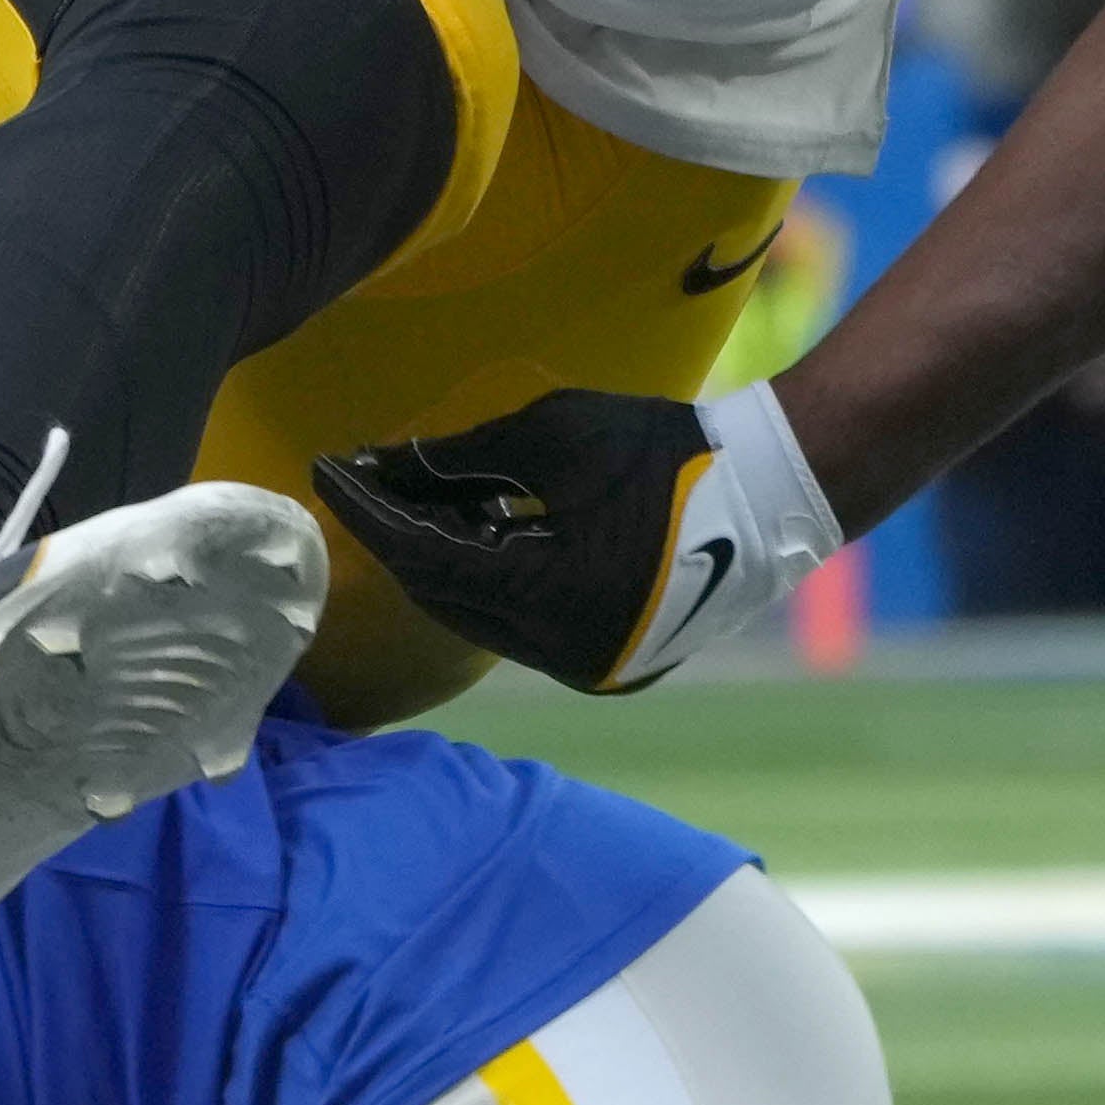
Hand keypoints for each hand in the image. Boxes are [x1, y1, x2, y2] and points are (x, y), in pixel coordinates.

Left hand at [310, 382, 842, 695]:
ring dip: (444, 560)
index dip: (369, 511)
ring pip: (481, 618)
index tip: (327, 467)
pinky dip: (492, 581)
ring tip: (414, 497)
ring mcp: (592, 670)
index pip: (426, 558)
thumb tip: (385, 464)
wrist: (777, 490)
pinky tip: (474, 531)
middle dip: (400, 535)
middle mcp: (567, 654)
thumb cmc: (668, 447)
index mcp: (553, 597)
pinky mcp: (611, 667)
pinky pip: (524, 627)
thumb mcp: (555, 434)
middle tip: (361, 477)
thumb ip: (461, 457)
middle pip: (446, 598)